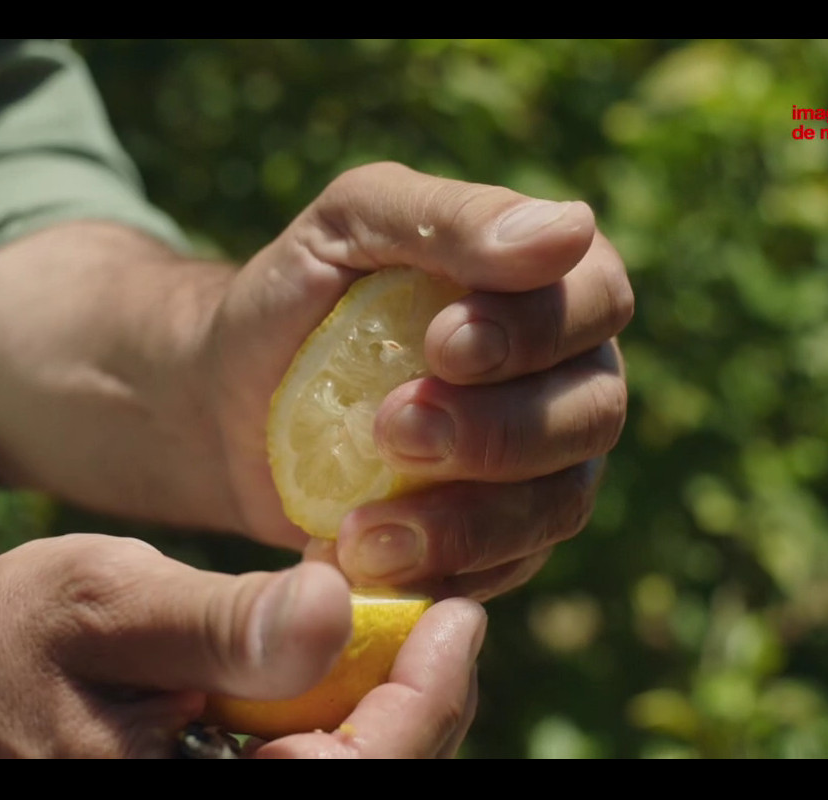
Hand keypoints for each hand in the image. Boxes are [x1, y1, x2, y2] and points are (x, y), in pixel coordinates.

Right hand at [0, 534, 483, 757]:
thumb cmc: (3, 640)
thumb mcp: (107, 606)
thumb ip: (220, 623)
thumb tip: (339, 609)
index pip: (357, 780)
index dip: (427, 702)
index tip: (457, 615)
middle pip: (368, 781)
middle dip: (419, 702)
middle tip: (439, 610)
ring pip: (345, 772)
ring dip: (386, 703)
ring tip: (394, 619)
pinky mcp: (207, 785)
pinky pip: (304, 762)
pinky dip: (338, 707)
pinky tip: (334, 649)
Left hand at [210, 162, 631, 599]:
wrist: (229, 400)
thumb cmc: (298, 296)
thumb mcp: (350, 224)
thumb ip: (449, 218)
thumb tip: (571, 229)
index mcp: (549, 285)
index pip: (597, 300)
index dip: (536, 330)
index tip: (443, 345)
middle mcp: (563, 377)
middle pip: (592, 413)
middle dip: (500, 430)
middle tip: (393, 428)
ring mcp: (540, 467)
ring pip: (558, 505)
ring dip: (471, 520)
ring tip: (366, 527)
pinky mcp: (501, 540)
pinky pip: (505, 569)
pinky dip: (443, 572)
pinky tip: (366, 561)